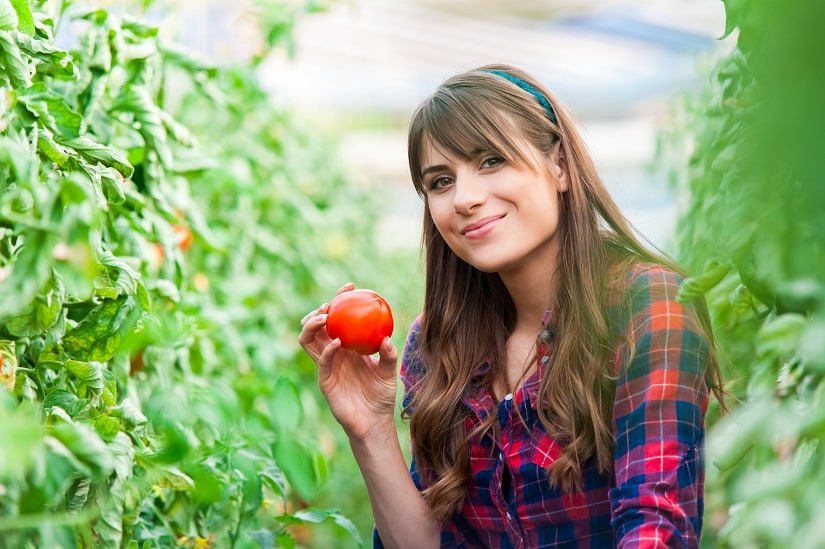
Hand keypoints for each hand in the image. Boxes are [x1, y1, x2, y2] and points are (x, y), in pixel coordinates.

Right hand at [299, 284, 398, 441]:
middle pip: (317, 325)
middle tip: (331, 303)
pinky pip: (322, 360)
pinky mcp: (325, 379)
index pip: (339, 318)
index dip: (340, 300)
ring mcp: (327, 365)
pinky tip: (338, 342)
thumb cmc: (382, 396)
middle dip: (319, 310)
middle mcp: (334, 352)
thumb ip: (389, 355)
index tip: (350, 287)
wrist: (374, 421)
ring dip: (313, 324)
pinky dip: (327, 348)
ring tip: (325, 316)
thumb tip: (386, 338)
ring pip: (308, 339)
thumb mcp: (390, 372)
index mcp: (348, 345)